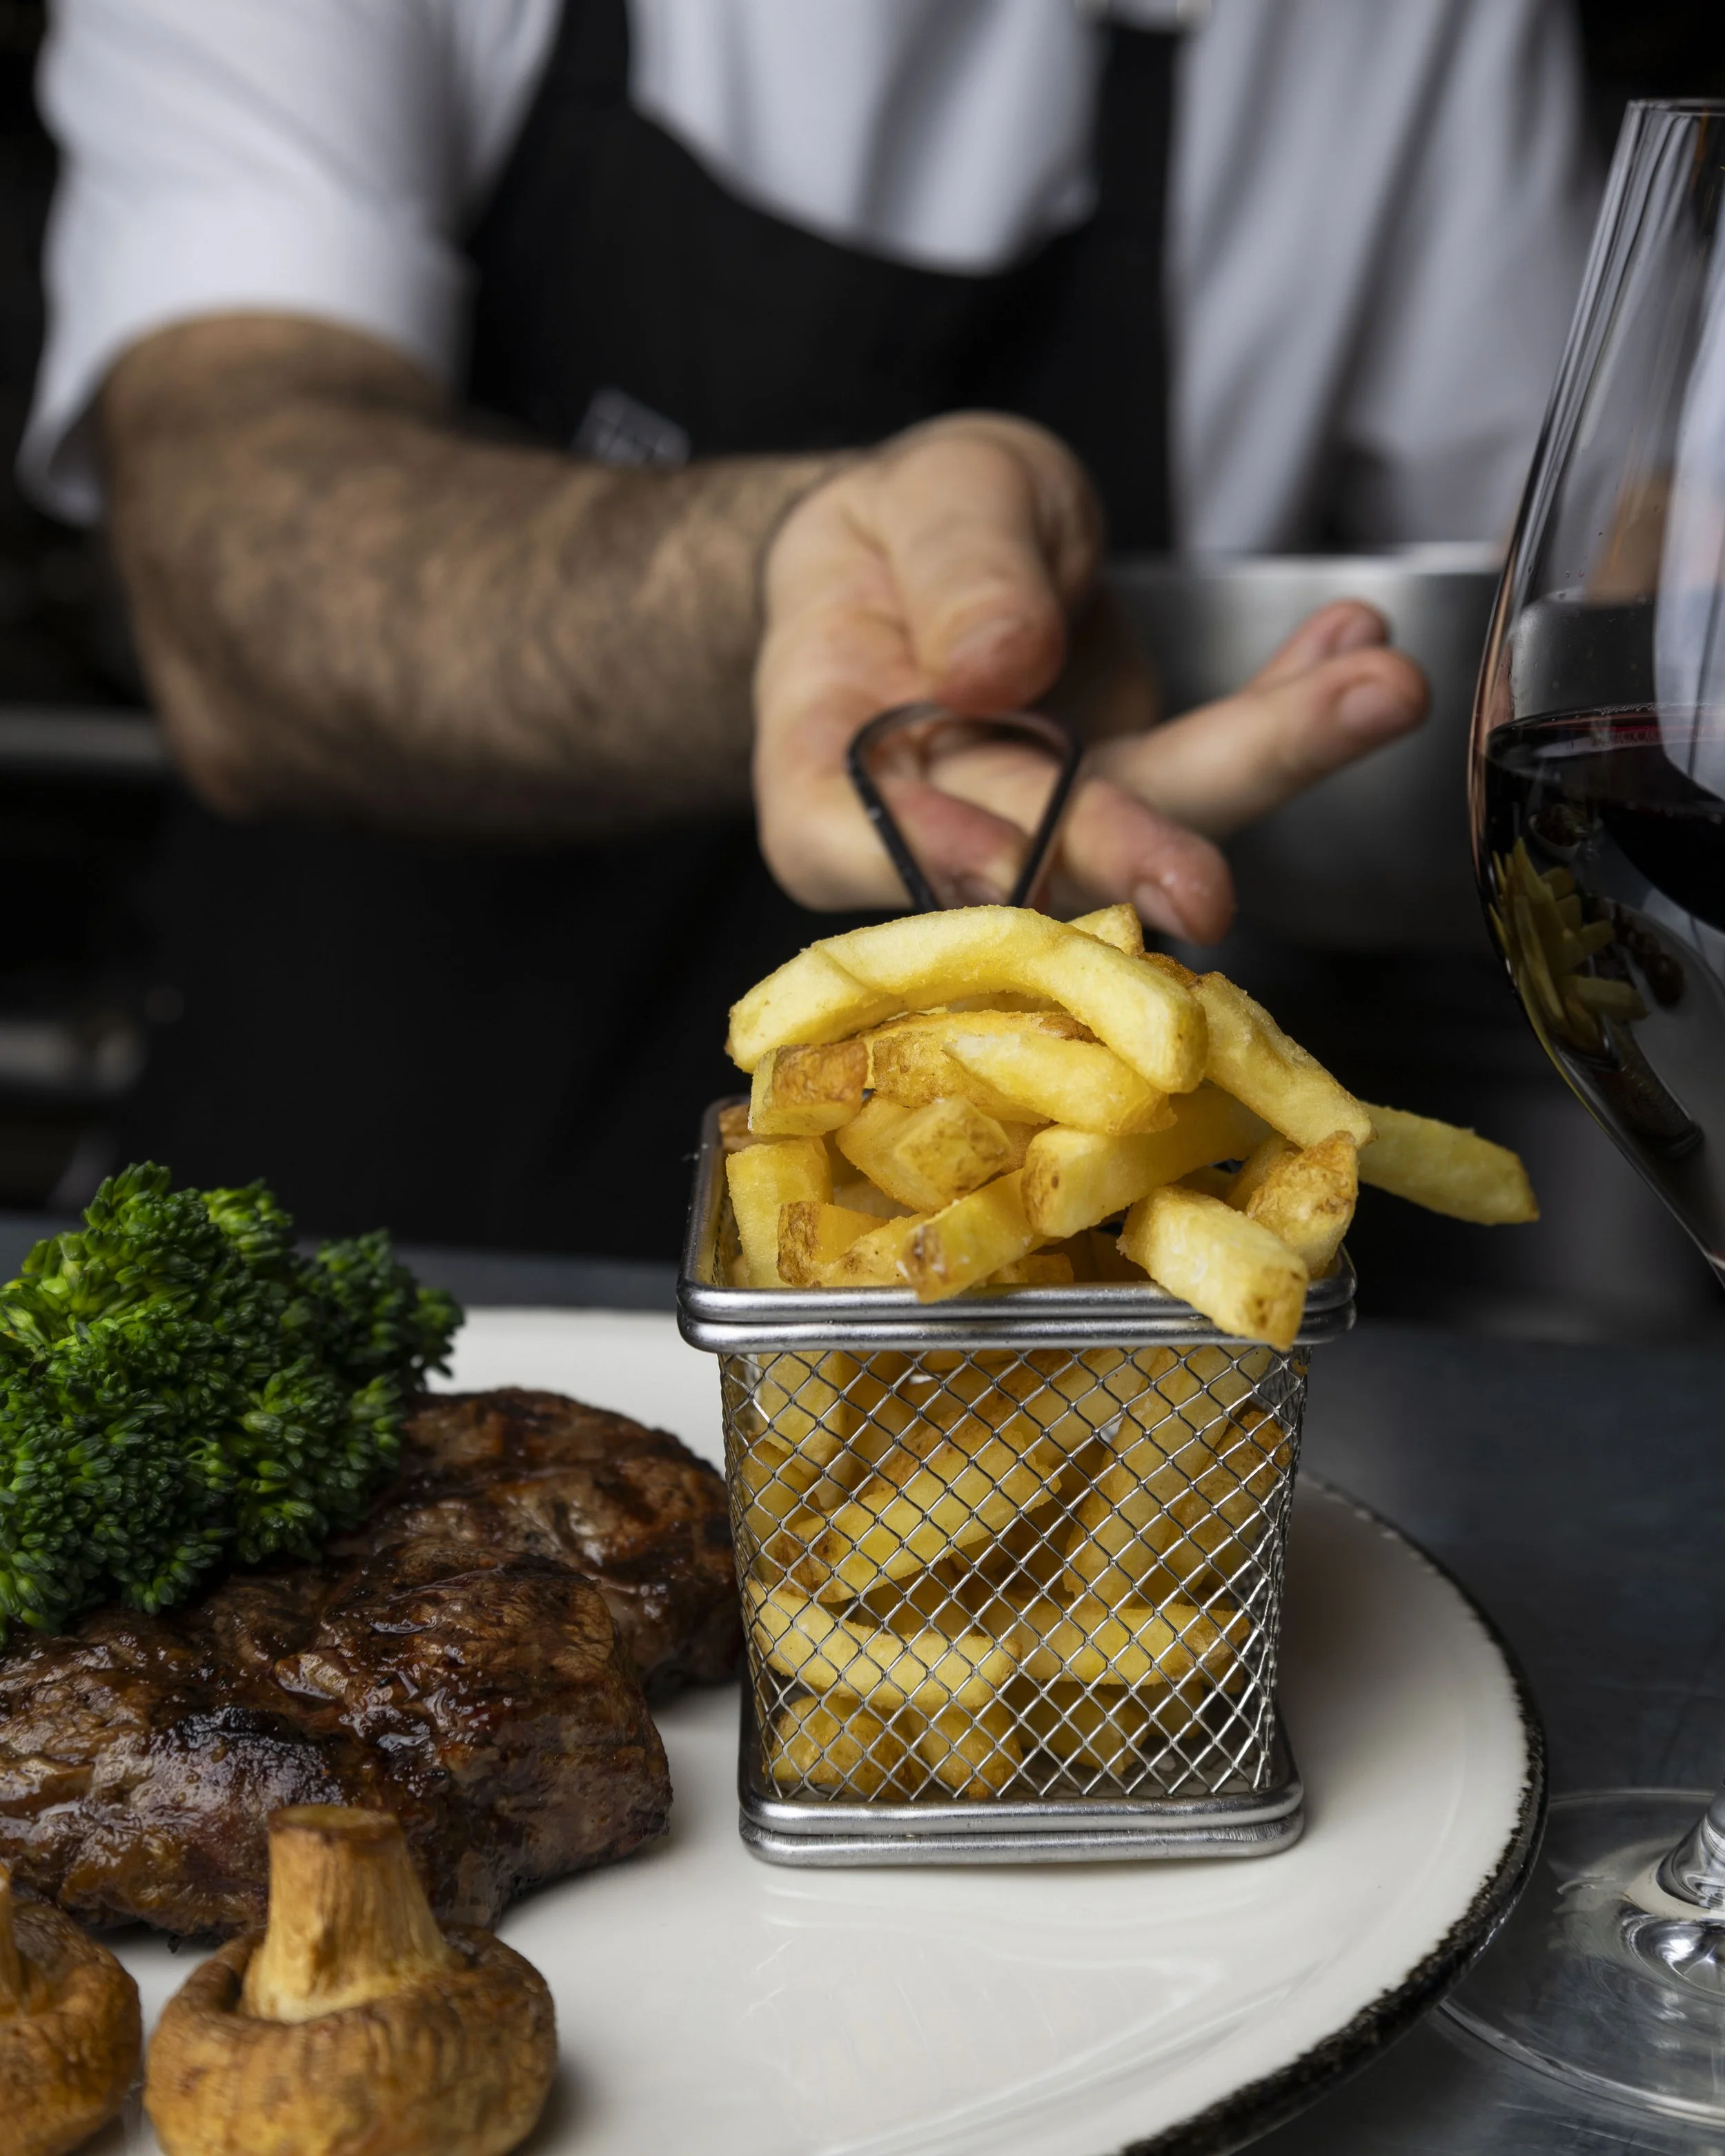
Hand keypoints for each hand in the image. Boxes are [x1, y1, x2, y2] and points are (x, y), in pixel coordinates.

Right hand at [753, 412, 1428, 939]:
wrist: (946, 541)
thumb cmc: (903, 529)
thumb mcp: (924, 498)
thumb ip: (958, 570)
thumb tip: (997, 663)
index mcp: (828, 770)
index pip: (851, 838)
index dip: (932, 857)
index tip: (1014, 857)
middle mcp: (943, 823)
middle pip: (1032, 847)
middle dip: (1138, 846)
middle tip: (1217, 873)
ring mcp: (1053, 822)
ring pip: (1155, 813)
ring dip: (1272, 755)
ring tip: (1377, 683)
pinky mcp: (1139, 794)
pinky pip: (1219, 760)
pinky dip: (1292, 705)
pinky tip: (1353, 642)